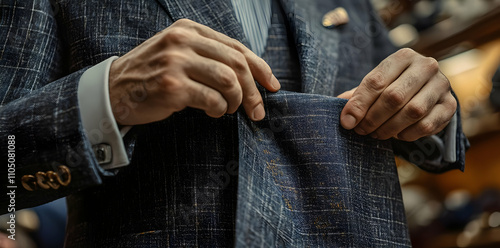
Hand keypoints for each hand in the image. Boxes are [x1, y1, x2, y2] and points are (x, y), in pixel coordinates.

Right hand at [109, 19, 279, 124]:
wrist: (112, 90)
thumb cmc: (152, 75)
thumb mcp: (178, 53)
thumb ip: (209, 56)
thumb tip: (250, 76)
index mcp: (189, 29)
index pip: (236, 47)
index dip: (260, 68)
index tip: (272, 86)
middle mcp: (183, 40)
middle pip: (237, 64)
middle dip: (254, 91)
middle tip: (257, 111)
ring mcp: (176, 62)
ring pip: (229, 81)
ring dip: (236, 101)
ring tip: (227, 109)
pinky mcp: (172, 86)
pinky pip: (212, 100)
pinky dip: (219, 110)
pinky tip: (212, 112)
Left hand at [338, 48, 455, 141]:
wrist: (427, 90)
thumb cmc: (394, 86)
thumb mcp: (375, 85)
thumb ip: (357, 97)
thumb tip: (344, 117)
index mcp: (403, 56)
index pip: (376, 81)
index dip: (358, 104)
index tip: (347, 122)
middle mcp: (426, 66)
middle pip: (394, 97)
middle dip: (373, 118)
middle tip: (362, 131)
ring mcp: (442, 85)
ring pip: (412, 112)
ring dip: (389, 128)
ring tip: (376, 134)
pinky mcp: (450, 105)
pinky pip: (427, 125)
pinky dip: (408, 134)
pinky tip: (398, 135)